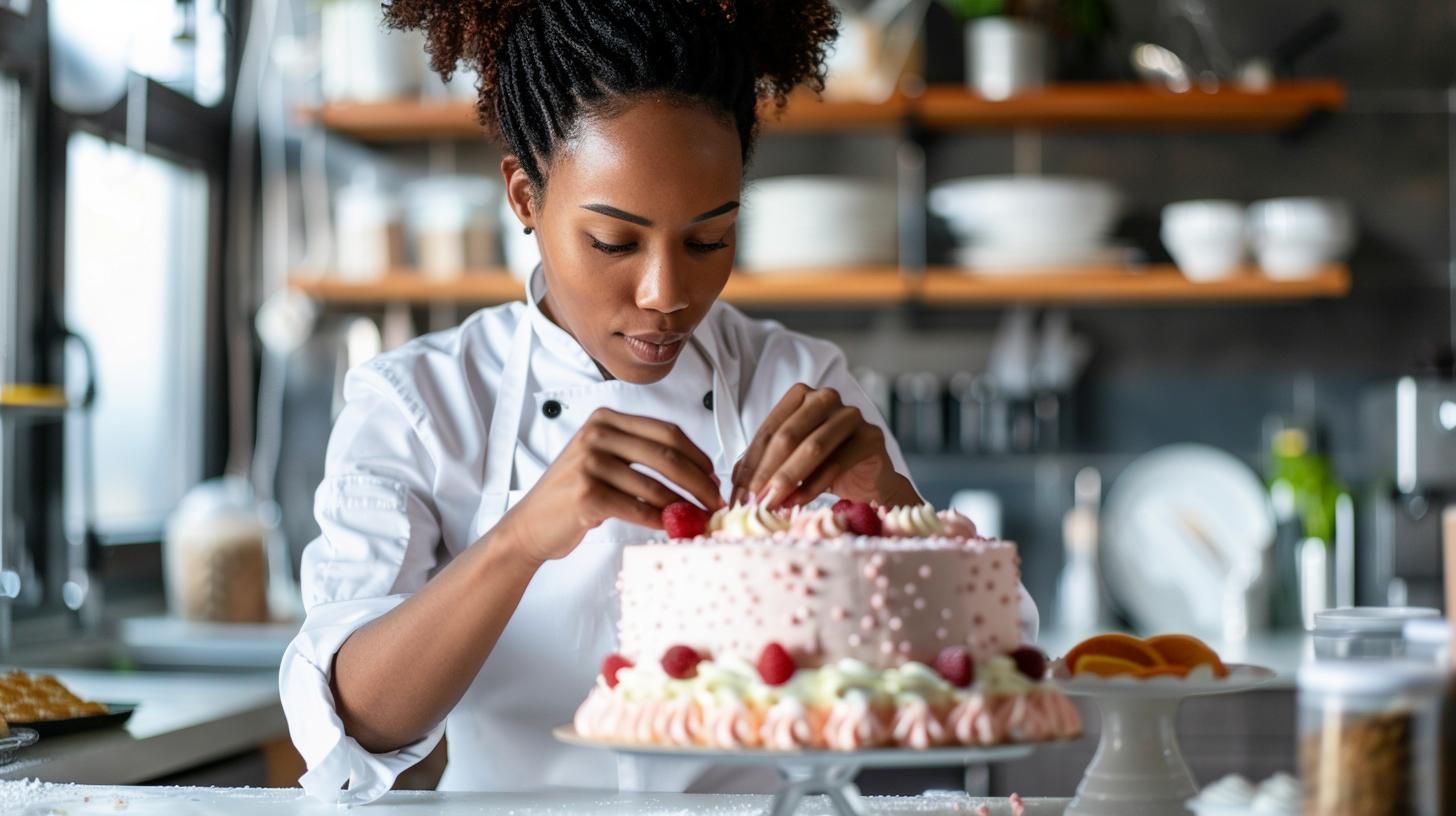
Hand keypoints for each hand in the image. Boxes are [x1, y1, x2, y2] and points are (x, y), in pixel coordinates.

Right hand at [496, 408, 724, 564]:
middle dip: (699, 482)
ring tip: (699, 519)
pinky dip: (660, 521)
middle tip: (716, 501)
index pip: (667, 432)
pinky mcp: (586, 495)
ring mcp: (589, 463)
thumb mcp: (604, 461)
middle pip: (666, 455)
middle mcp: (596, 435)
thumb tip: (699, 474)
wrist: (531, 524)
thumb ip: (641, 457)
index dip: (697, 456)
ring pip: (655, 486)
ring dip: (683, 506)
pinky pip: (638, 509)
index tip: (714, 477)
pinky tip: (671, 528)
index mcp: (606, 419)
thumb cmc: (574, 494)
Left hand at [730, 384, 919, 509]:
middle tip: (751, 501)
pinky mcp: (871, 437)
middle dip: (766, 472)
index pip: (769, 430)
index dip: (750, 464)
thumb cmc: (824, 466)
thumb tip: (736, 490)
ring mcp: (851, 415)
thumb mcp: (788, 462)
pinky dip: (813, 486)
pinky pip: (837, 463)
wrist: (868, 480)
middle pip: (788, 435)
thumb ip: (762, 467)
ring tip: (771, 503)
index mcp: (801, 396)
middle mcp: (826, 398)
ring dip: (787, 478)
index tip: (737, 494)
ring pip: (813, 447)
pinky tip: (796, 502)